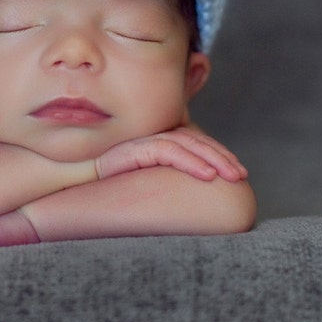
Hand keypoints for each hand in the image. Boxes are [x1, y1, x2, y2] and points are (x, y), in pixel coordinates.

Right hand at [95, 126, 247, 181]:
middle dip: (221, 156)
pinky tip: (207, 176)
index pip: (196, 140)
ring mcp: (144, 140)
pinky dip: (190, 161)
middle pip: (196, 139)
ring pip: (186, 142)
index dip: (218, 152)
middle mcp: (154, 135)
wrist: (80, 183)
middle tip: (241, 175)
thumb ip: (169, 173)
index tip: (238, 171)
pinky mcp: (136, 148)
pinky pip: (168, 151)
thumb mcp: (148, 180)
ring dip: (212, 159)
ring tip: (231, 176)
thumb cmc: (114, 185)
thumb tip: (199, 185)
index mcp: (159, 141)